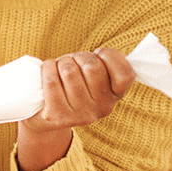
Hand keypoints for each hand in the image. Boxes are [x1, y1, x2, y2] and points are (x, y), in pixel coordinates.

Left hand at [16, 48, 134, 170]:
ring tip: (59, 70)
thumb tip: (104, 54)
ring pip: (69, 70)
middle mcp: (102, 108)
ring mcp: (80, 114)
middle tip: (73, 63)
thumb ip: (104, 63)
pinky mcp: (58, 116)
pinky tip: (48, 72)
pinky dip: (47, 69)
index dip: (110, 56)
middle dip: (79, 57)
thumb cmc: (72, 82)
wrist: (47, 114)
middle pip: (92, 66)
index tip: (98, 54)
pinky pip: (51, 81)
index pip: (124, 74)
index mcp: (115, 95)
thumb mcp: (93, 73)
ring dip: (61, 63)